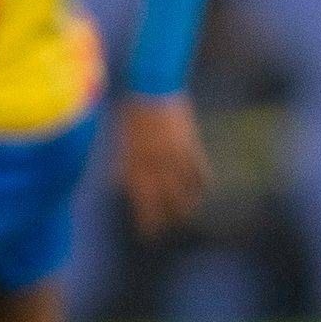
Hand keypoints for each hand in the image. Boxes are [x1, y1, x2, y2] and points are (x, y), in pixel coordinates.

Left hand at [116, 94, 210, 236]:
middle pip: (163, 202)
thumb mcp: (124, 140)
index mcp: (134, 163)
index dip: (147, 221)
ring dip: (186, 206)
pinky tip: (201, 192)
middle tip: (168, 231)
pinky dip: (200, 184)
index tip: (149, 234)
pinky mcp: (190, 145)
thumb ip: (124, 163)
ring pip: (183, 191)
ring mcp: (173, 156)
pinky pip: (198, 172)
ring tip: (186, 215)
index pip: (142, 202)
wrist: (152, 86)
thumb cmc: (133, 111)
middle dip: (165, 220)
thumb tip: (119, 181)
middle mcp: (154, 164)